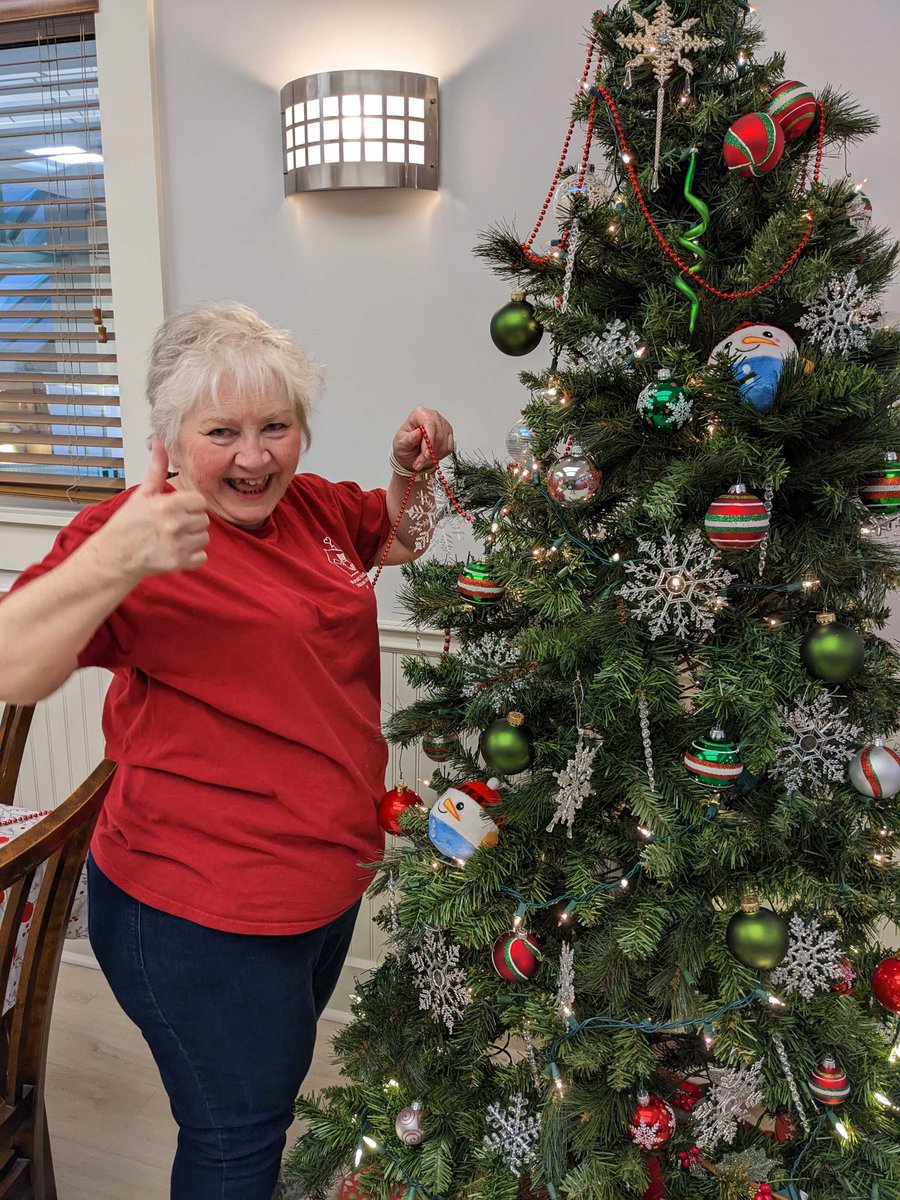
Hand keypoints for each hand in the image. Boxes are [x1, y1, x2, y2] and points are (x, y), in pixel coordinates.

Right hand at [96, 441, 209, 580]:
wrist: (114, 556)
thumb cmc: (127, 524)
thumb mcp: (142, 494)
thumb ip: (157, 469)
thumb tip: (159, 444)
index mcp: (168, 505)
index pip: (200, 502)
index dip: (190, 505)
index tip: (177, 510)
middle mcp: (175, 524)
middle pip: (204, 520)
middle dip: (191, 522)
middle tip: (171, 525)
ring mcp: (178, 545)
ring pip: (204, 538)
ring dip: (192, 539)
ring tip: (172, 538)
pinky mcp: (179, 563)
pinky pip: (202, 557)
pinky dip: (192, 557)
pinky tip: (175, 551)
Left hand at [391, 408, 453, 473]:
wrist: (409, 452)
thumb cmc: (404, 444)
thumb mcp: (401, 443)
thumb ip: (409, 439)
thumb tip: (419, 433)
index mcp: (420, 414)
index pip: (430, 424)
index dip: (429, 440)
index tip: (425, 454)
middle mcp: (433, 416)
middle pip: (438, 435)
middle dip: (429, 452)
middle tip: (419, 462)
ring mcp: (443, 424)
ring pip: (444, 444)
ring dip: (433, 456)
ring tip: (421, 460)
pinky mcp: (448, 434)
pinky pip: (448, 448)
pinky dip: (439, 455)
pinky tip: (430, 455)